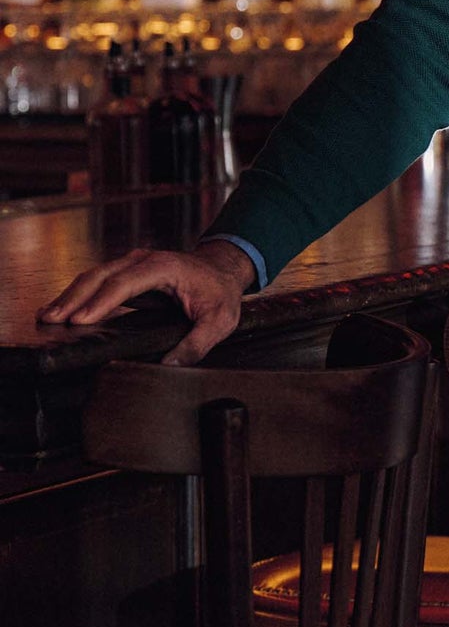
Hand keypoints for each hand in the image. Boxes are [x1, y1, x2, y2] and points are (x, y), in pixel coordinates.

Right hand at [37, 240, 255, 366]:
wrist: (224, 268)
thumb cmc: (221, 293)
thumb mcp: (219, 320)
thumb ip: (197, 344)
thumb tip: (170, 367)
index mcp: (164, 267)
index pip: (126, 282)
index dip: (101, 301)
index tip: (79, 320)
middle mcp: (144, 260)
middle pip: (101, 275)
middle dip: (73, 297)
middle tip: (49, 320)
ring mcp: (133, 262)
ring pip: (94, 275)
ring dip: (70, 295)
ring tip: (46, 316)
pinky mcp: (127, 271)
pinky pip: (98, 280)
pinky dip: (78, 293)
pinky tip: (63, 310)